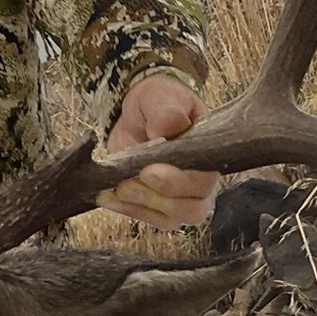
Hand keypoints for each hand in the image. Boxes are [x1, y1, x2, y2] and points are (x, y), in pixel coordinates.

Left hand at [98, 77, 218, 228]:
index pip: (204, 180)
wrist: (137, 113)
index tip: (149, 172)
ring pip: (169, 218)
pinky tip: (107, 196)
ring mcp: (180, 197)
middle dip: (157, 200)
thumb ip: (167, 112)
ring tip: (114, 191)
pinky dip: (126, 208)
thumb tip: (168, 128)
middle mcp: (201, 181)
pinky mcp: (157, 204)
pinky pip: (146, 216)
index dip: (178, 182)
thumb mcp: (161, 97)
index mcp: (210, 155)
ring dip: (139, 207)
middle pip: (192, 208)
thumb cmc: (159, 102)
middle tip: (126, 185)